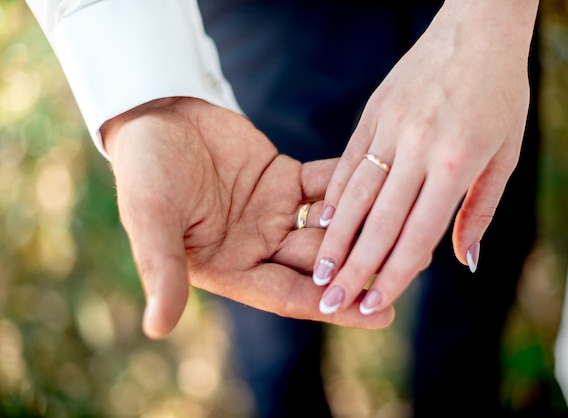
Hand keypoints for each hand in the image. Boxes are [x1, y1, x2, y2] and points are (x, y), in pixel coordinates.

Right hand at [101, 97, 394, 338]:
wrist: (154, 116)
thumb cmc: (144, 172)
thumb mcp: (151, 220)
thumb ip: (161, 269)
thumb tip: (156, 327)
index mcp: (231, 267)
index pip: (291, 294)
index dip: (333, 305)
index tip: (379, 314)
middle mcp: (258, 246)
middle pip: (320, 262)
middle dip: (363, 266)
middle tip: (412, 268)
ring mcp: (273, 213)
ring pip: (329, 225)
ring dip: (366, 227)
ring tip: (412, 228)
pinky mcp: (283, 179)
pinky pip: (323, 184)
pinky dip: (350, 184)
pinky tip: (386, 181)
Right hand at [312, 0, 539, 314]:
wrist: (477, 30)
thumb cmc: (500, 95)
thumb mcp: (505, 154)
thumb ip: (480, 210)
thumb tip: (464, 261)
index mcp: (455, 163)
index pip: (417, 234)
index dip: (394, 275)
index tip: (372, 305)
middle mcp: (417, 149)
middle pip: (379, 221)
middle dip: (355, 267)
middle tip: (331, 301)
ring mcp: (390, 129)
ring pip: (356, 193)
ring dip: (335, 237)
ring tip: (320, 270)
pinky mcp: (373, 114)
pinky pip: (349, 161)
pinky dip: (335, 194)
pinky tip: (321, 221)